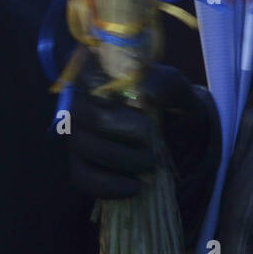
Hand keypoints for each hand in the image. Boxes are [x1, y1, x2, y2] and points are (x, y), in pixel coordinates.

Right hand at [68, 52, 213, 199]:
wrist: (177, 141)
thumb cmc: (171, 108)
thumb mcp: (177, 92)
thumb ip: (165, 85)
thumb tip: (146, 90)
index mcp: (98, 77)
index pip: (74, 67)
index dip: (85, 75)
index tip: (113, 84)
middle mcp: (79, 103)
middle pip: (78, 112)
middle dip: (115, 127)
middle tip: (148, 134)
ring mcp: (77, 136)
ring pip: (81, 146)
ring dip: (119, 157)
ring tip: (149, 162)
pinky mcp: (81, 165)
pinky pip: (82, 177)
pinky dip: (108, 186)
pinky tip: (135, 187)